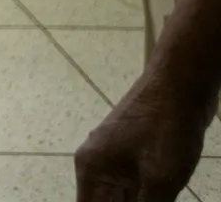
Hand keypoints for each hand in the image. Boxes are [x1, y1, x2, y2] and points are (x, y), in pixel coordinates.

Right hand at [74, 70, 213, 201]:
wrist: (182, 85)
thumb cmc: (165, 129)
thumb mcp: (160, 180)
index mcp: (92, 170)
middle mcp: (97, 165)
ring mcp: (116, 158)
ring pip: (123, 199)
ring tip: (163, 199)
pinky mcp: (136, 155)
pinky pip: (137, 188)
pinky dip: (149, 201)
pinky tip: (165, 200)